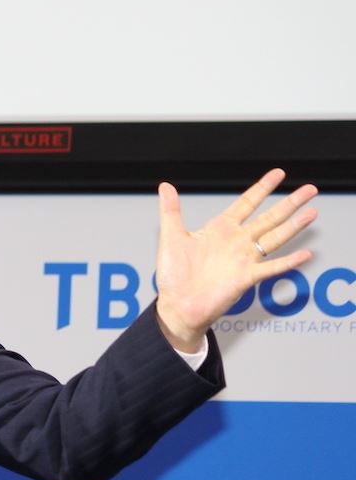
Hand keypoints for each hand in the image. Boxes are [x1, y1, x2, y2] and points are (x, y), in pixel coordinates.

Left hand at [154, 169, 317, 352]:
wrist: (177, 305)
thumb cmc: (174, 275)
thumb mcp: (171, 237)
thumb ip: (171, 210)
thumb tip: (165, 186)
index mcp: (220, 229)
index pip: (246, 203)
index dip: (262, 188)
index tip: (278, 174)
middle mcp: (236, 242)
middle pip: (269, 217)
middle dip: (290, 203)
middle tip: (310, 189)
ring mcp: (244, 259)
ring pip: (275, 238)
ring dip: (294, 226)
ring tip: (312, 213)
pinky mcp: (246, 278)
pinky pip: (271, 268)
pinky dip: (287, 262)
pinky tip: (304, 254)